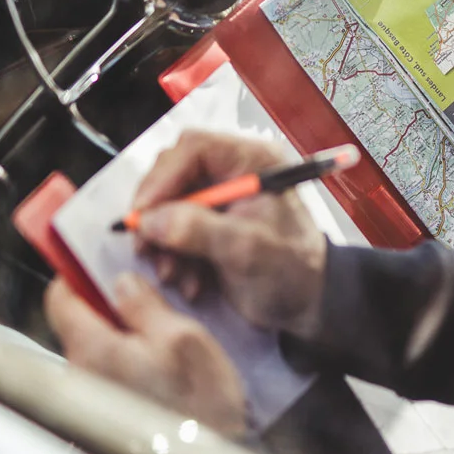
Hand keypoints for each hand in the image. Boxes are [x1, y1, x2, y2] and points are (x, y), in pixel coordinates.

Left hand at [45, 273, 246, 437]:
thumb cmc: (198, 407)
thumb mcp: (182, 338)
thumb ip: (145, 305)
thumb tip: (121, 282)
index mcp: (92, 348)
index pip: (59, 297)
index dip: (77, 273)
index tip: (98, 261)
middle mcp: (80, 375)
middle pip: (79, 321)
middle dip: (108, 302)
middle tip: (147, 295)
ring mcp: (91, 398)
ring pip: (96, 346)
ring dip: (122, 332)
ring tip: (163, 332)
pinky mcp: (106, 414)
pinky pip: (108, 370)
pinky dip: (129, 357)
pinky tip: (161, 363)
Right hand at [133, 130, 327, 338]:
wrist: (309, 304)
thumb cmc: (293, 270)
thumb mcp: (246, 249)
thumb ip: (198, 231)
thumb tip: (151, 221)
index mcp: (252, 162)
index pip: (194, 149)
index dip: (163, 178)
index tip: (144, 212)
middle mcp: (233, 173)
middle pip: (174, 175)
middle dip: (157, 214)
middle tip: (145, 245)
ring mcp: (220, 199)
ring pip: (169, 206)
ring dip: (163, 242)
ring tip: (172, 273)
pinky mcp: (211, 225)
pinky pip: (175, 231)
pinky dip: (174, 256)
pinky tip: (188, 281)